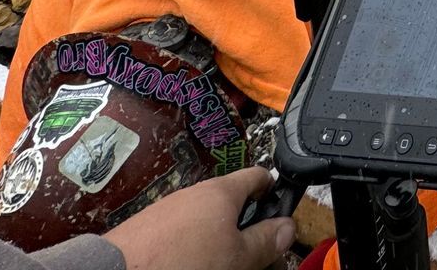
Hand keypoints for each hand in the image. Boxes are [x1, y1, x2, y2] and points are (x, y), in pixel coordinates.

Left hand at [102, 167, 295, 269]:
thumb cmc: (180, 261)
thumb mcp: (236, 257)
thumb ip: (265, 241)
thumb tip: (288, 227)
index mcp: (222, 191)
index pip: (258, 176)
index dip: (273, 191)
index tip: (279, 211)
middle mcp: (195, 193)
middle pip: (232, 203)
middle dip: (245, 228)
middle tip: (253, 256)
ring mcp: (169, 209)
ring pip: (205, 220)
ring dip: (218, 239)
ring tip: (219, 266)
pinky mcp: (148, 228)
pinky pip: (180, 233)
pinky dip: (191, 247)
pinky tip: (189, 265)